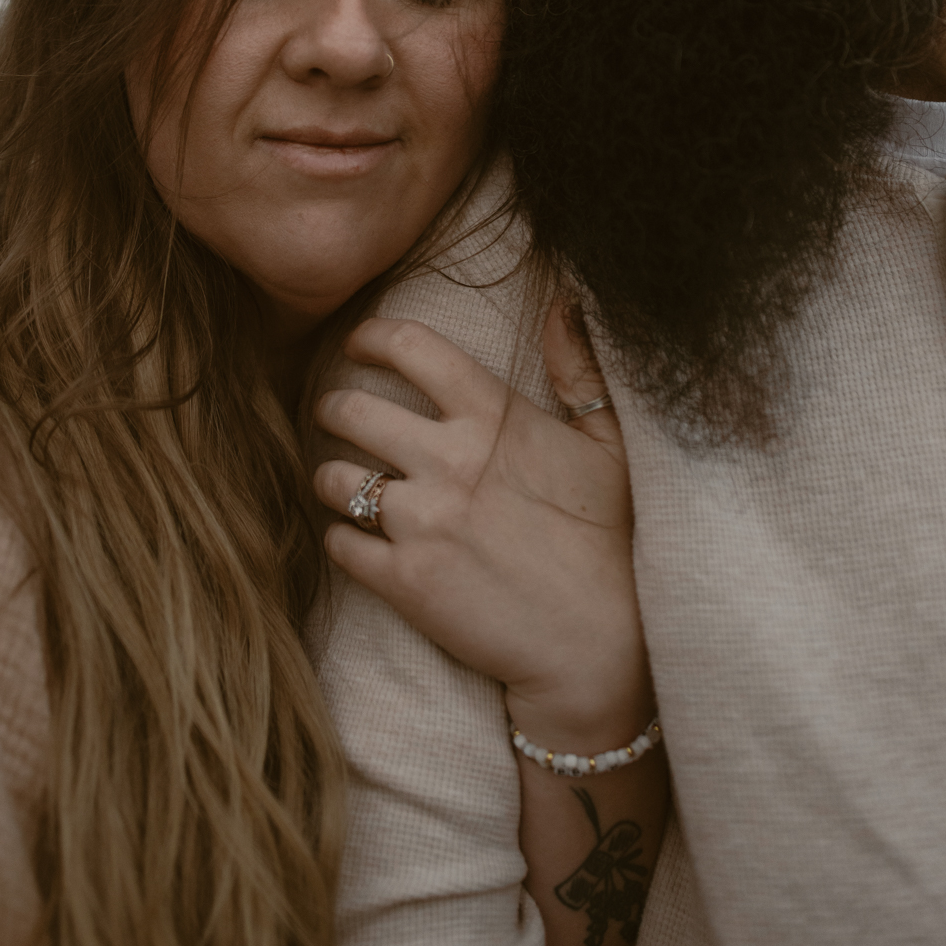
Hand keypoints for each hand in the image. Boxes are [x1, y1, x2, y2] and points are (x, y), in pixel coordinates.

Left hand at [313, 300, 649, 749]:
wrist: (602, 645)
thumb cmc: (614, 539)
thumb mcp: (610, 444)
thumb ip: (579, 368)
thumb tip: (566, 300)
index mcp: (492, 415)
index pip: (406, 346)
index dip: (369, 337)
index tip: (357, 344)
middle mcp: (446, 459)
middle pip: (347, 408)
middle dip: (332, 407)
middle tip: (336, 416)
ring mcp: (419, 522)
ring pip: (331, 478)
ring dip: (331, 477)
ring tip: (344, 483)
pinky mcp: (402, 582)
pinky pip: (338, 544)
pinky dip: (341, 540)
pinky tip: (359, 541)